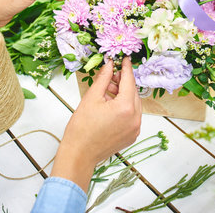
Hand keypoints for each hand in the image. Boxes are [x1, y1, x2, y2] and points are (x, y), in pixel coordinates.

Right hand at [51, 57, 141, 191]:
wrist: (79, 154)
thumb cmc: (82, 128)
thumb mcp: (91, 97)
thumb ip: (103, 79)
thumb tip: (109, 65)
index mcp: (126, 107)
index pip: (129, 81)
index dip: (126, 68)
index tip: (125, 59)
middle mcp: (135, 118)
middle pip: (132, 93)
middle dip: (122, 82)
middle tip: (110, 75)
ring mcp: (135, 128)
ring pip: (133, 104)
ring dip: (123, 95)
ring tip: (106, 91)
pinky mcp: (132, 135)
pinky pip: (132, 115)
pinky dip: (124, 107)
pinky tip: (110, 105)